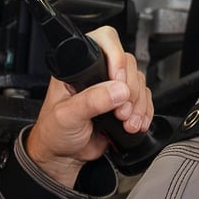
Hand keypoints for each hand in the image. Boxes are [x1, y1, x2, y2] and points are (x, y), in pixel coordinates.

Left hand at [25, 25, 152, 187]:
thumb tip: (118, 90)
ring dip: (138, 105)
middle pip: (127, 64)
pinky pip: (144, 99)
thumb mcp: (67, 116)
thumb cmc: (54, 133)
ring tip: (126, 122)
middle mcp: (96, 73)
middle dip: (129, 90)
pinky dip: (144, 112)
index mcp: (77, 68)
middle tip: (120, 112)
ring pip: (138, 82)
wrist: (63, 157)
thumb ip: (91, 102)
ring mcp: (111, 88)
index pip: (104, 42)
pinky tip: (136, 124)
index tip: (117, 82)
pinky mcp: (123, 103)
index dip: (116, 57)